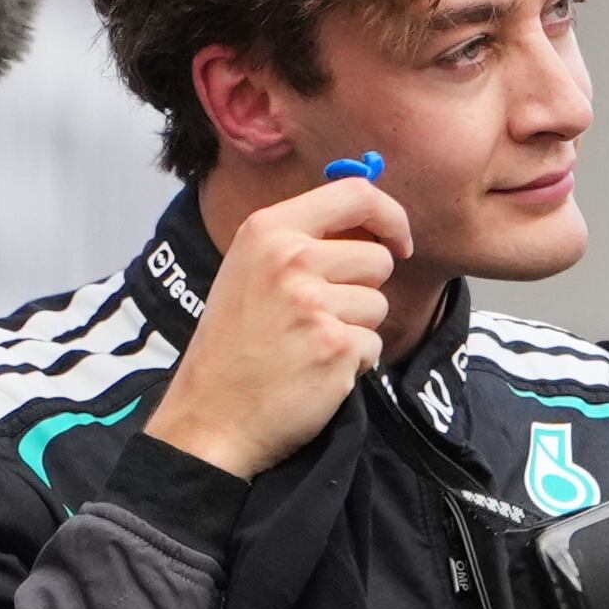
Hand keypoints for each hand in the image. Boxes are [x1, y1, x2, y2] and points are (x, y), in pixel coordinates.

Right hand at [147, 177, 412, 479]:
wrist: (211, 414)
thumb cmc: (233, 345)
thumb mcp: (251, 270)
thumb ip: (304, 241)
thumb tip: (373, 223)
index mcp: (269, 230)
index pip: (356, 194)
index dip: (390, 216)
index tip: (398, 241)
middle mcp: (291, 259)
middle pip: (378, 257)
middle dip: (364, 289)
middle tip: (320, 316)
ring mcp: (313, 303)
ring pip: (378, 304)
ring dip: (356, 328)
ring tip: (309, 344)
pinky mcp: (334, 346)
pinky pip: (374, 345)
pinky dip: (354, 363)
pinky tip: (314, 370)